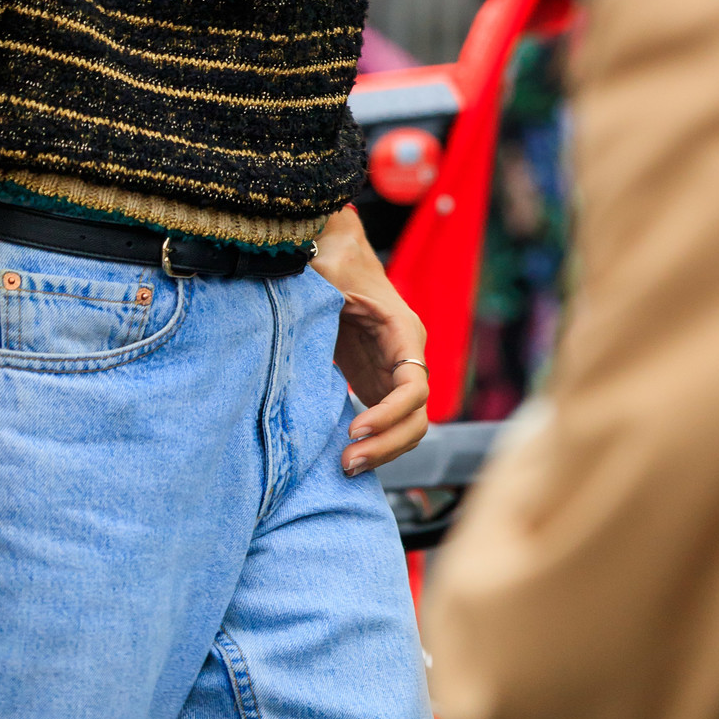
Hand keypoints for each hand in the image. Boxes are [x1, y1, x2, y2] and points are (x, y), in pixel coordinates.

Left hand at [312, 204, 428, 472]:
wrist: (336, 251)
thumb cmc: (334, 257)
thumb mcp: (327, 269)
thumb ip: (321, 286)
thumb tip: (301, 305)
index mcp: (403, 332)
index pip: (414, 387)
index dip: (390, 413)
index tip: (355, 428)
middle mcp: (407, 357)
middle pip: (416, 417)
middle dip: (387, 444)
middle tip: (347, 462)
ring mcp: (393, 374)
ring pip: (406, 426)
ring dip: (382, 451)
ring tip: (345, 467)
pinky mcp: (375, 382)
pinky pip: (386, 424)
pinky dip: (373, 443)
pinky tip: (344, 456)